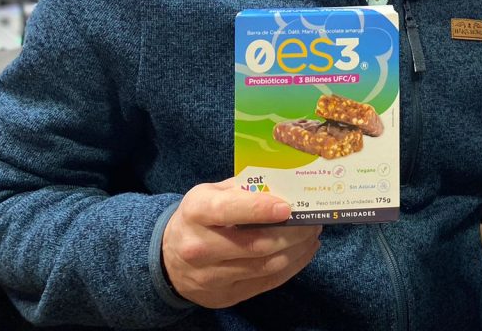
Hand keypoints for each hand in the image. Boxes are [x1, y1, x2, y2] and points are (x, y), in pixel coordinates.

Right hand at [162, 179, 321, 307]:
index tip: (288, 207)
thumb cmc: (199, 217)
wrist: (167, 258)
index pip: (230, 211)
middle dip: (293, 232)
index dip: (261, 209)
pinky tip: (304, 252)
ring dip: (297, 249)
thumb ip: (244, 188)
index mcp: (196, 212)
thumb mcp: (211, 193)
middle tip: (314, 220)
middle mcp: (199, 247)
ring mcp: (210, 277)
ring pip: (266, 266)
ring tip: (312, 234)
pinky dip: (292, 266)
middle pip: (256, 244)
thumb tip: (285, 185)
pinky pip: (266, 282)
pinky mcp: (224, 296)